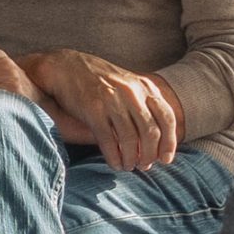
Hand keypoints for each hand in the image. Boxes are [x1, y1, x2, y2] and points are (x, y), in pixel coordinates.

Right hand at [28, 49, 182, 171]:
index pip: (167, 118)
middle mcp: (131, 92)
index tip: (165, 159)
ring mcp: (112, 99)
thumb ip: (144, 105)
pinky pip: (108, 140)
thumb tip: (158, 141)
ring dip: (131, 158)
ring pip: (130, 138)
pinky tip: (115, 164)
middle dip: (149, 154)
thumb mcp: (128, 85)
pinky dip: (114, 157)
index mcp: (144, 86)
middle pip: (151, 131)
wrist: (65, 66)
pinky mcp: (92, 109)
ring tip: (128, 166)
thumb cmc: (98, 80)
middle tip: (144, 165)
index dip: (169, 143)